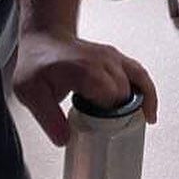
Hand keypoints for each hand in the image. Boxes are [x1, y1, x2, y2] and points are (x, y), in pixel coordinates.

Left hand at [13, 28, 157, 145]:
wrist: (44, 38)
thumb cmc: (37, 63)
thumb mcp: (31, 93)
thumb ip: (48, 118)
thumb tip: (65, 140)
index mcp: (86, 71)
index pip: (113, 98)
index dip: (111, 118)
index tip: (103, 131)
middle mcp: (104, 61)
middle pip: (127, 92)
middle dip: (124, 113)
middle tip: (113, 131)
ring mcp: (112, 57)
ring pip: (139, 78)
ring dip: (145, 99)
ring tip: (148, 119)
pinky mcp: (115, 57)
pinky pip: (138, 72)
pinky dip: (147, 88)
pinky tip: (147, 107)